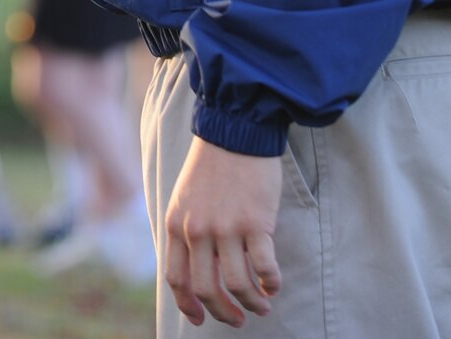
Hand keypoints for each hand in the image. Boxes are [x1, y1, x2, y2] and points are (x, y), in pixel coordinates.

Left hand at [162, 136, 283, 327]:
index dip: (189, 305)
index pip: (176, 278)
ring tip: (263, 304)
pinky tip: (275, 284)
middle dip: (224, 312)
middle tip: (238, 319)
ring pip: (237, 284)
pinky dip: (271, 282)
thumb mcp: (185, 198)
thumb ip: (188, 231)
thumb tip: (204, 269)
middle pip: (207, 288)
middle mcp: (197, 230)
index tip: (202, 319)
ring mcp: (226, 227)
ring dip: (252, 302)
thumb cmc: (213, 164)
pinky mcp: (255, 222)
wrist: (236, 131)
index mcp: (176, 224)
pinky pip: (264, 266)